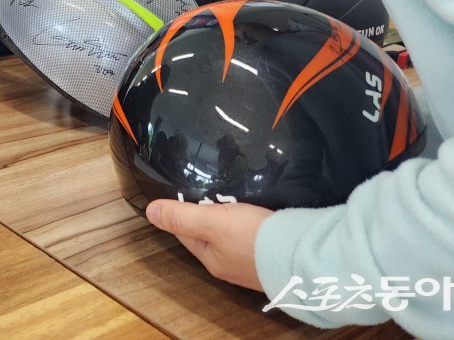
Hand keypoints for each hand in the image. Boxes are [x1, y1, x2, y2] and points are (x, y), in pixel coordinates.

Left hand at [146, 198, 270, 290]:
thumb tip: (149, 212)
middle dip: (206, 212)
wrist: (304, 255)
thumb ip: (182, 217)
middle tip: (209, 188)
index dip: (180, 210)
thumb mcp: (212, 222)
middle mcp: (229, 265)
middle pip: (208, 233)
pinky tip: (255, 211)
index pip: (185, 231)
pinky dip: (250, 222)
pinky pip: (253, 236)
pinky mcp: (272, 255)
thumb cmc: (254, 238)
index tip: (181, 190)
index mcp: (211, 259)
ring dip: (229, 216)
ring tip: (230, 195)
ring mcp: (252, 262)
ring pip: (231, 234)